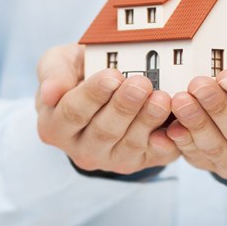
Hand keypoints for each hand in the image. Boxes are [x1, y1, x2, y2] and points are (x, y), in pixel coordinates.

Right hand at [35, 43, 179, 174]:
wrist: (107, 86)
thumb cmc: (80, 72)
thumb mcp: (60, 63)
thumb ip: (53, 73)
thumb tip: (51, 93)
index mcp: (55, 126)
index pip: (73, 113)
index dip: (94, 95)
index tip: (113, 76)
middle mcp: (82, 150)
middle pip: (104, 132)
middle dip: (124, 107)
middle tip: (141, 84)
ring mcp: (112, 159)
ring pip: (130, 145)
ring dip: (147, 122)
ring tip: (161, 98)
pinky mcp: (142, 162)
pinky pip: (155, 156)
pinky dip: (167, 142)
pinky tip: (176, 126)